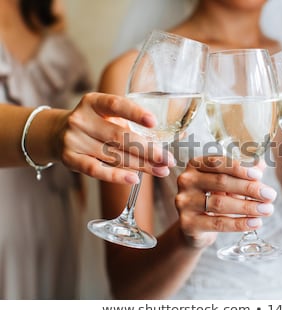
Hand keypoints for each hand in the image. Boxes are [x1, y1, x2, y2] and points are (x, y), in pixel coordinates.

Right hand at [53, 92, 174, 183]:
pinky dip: (116, 176)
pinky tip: (135, 179)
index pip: (116, 105)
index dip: (135, 113)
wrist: (56, 133)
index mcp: (94, 102)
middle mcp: (82, 119)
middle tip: (168, 159)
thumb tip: (169, 138)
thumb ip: (129, 123)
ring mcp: (74, 140)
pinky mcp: (71, 159)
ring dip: (141, 165)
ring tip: (161, 171)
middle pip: (120, 136)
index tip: (154, 122)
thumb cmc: (94, 123)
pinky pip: (96, 170)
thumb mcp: (106, 115)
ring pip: (113, 155)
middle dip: (148, 149)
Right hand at [175, 156, 276, 248]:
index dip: (239, 168)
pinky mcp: (188, 224)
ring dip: (248, 207)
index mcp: (195, 165)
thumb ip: (242, 173)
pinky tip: (255, 222)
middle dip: (249, 188)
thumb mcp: (226, 183)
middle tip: (270, 195)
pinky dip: (239, 223)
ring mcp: (184, 203)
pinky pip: (218, 223)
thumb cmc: (213, 198)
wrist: (194, 228)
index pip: (218, 163)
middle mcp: (186, 181)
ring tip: (267, 209)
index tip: (259, 176)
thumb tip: (261, 163)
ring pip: (220, 203)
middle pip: (221, 182)